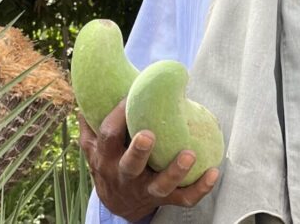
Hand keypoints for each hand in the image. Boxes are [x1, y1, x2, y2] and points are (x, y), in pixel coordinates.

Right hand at [78, 100, 218, 221]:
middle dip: (139, 151)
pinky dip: (201, 188)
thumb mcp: (95, 147)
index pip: (108, 136)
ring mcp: (147, 190)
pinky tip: (213, 173)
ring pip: (161, 185)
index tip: (129, 97)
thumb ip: (91, 123)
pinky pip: (185, 198)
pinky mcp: (167, 199)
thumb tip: (86, 94)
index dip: (117, 117)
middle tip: (149, 135)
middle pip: (130, 165)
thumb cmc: (110, 164)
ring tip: (189, 154)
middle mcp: (125, 176)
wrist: (118, 205)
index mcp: (107, 158)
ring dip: (175, 171)